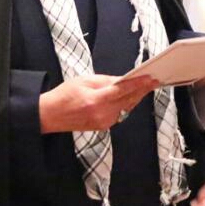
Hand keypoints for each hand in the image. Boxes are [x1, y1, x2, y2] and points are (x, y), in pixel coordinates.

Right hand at [38, 74, 157, 133]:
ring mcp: (103, 122)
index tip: (150, 78)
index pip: (122, 90)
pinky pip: (120, 113)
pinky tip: (131, 96)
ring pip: (126, 107)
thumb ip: (106, 81)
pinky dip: (126, 104)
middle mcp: (101, 114)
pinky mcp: (103, 126)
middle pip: (128, 100)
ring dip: (136, 97)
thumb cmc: (64, 95)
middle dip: (142, 90)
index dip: (138, 84)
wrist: (50, 115)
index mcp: (95, 100)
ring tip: (146, 86)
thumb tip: (123, 79)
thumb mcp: (84, 80)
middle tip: (153, 81)